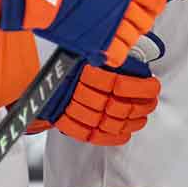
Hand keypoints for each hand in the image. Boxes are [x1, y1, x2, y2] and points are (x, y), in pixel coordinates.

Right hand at [0, 0, 165, 66]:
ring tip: (110, 29)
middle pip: (145, 21)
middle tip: (123, 15)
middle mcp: (125, 3)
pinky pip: (116, 55)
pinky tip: (104, 44)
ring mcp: (111, 24)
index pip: (155, 0)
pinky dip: (112, 52)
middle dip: (137, 19)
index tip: (141, 1)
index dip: (150, 1)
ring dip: (125, 34)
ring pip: (132, 38)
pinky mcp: (95, 41)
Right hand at [30, 56, 157, 145]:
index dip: (143, 88)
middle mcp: (80, 89)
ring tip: (142, 117)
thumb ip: (114, 54)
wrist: (34, 74)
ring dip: (132, 121)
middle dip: (142, 105)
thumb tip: (142, 57)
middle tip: (151, 102)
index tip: (153, 86)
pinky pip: (94, 135)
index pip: (123, 84)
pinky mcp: (68, 123)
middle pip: (120, 104)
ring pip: (111, 121)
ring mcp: (74, 109)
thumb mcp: (92, 49)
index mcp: (88, 68)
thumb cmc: (68, 61)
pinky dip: (113, 137)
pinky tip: (125, 133)